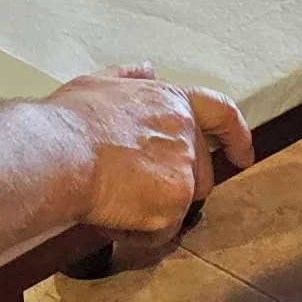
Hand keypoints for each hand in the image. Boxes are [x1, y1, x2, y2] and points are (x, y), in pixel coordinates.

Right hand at [53, 67, 253, 232]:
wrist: (58, 153)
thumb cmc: (69, 121)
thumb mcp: (98, 84)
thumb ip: (127, 77)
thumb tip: (144, 68)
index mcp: (171, 102)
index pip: (221, 113)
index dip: (236, 135)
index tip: (243, 154)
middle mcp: (186, 133)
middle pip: (200, 174)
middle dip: (174, 189)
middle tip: (135, 193)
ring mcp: (184, 168)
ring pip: (179, 206)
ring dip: (153, 211)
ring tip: (113, 201)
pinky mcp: (175, 202)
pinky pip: (160, 231)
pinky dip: (138, 233)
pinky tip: (111, 217)